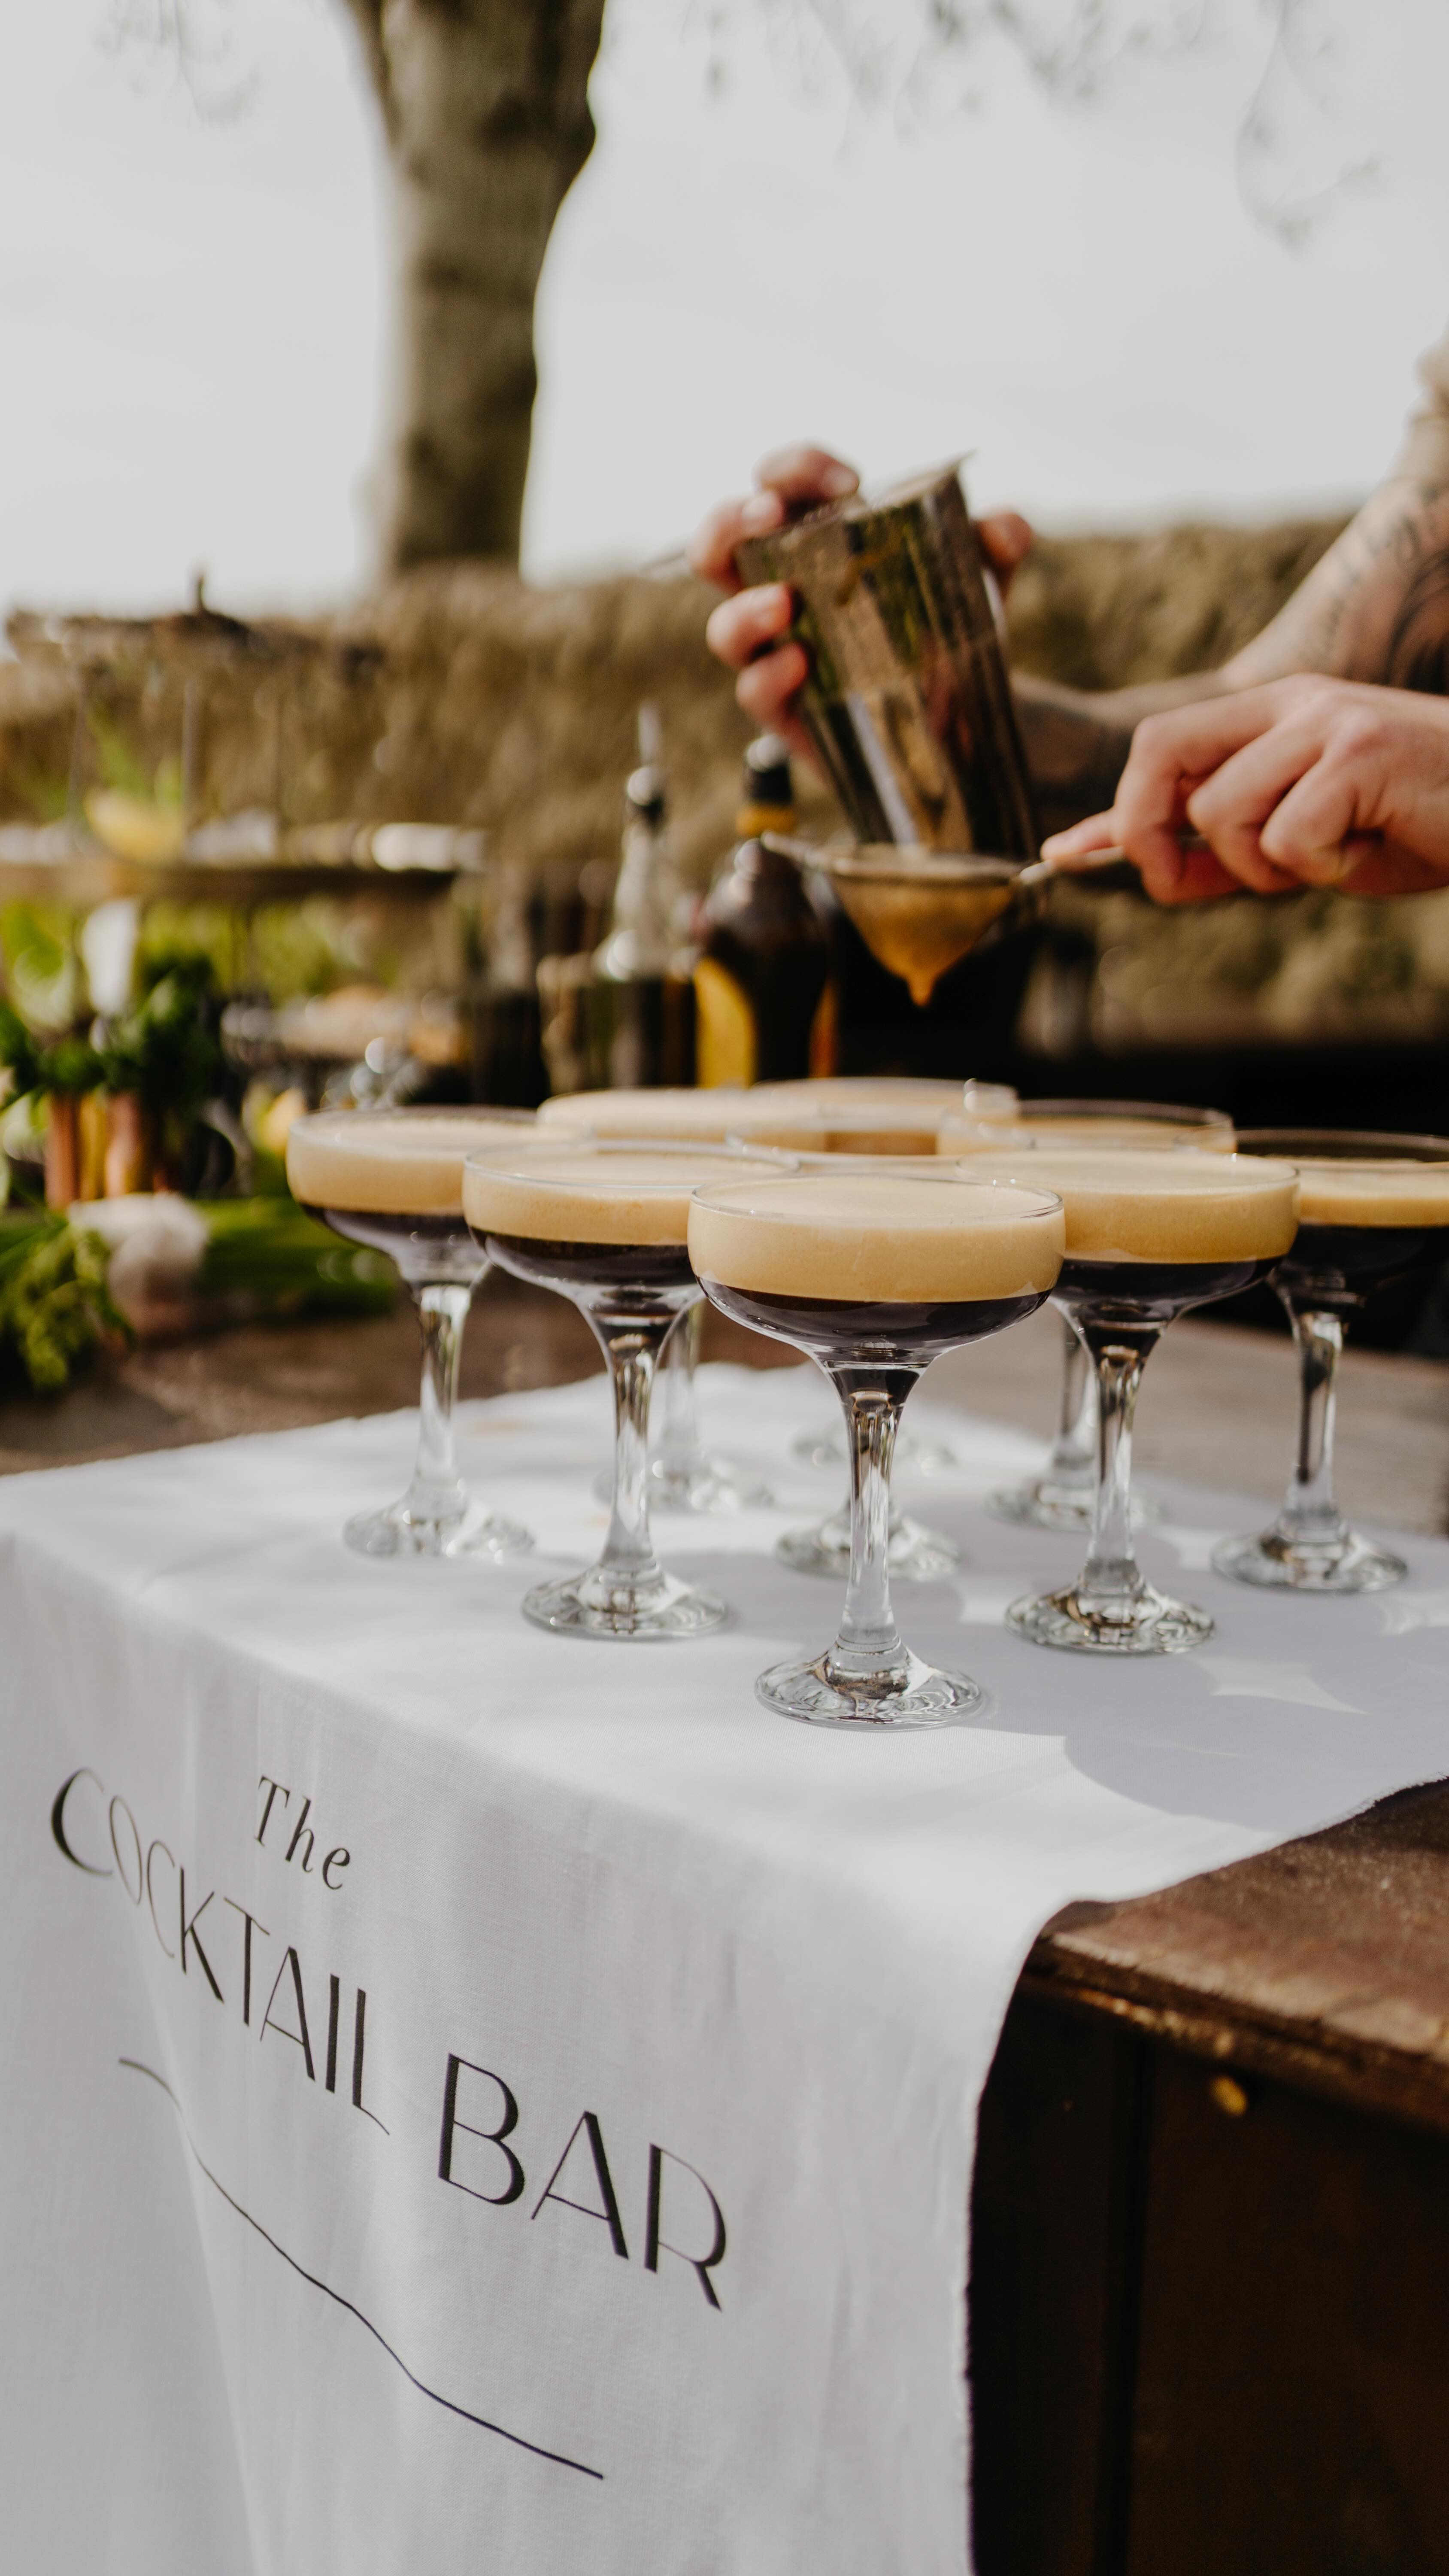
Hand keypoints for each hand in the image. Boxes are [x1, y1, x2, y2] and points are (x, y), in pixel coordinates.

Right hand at [690, 445, 1032, 763]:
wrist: (964, 714)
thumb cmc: (949, 625)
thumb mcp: (980, 576)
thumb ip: (997, 542)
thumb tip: (1003, 528)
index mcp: (811, 540)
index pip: (780, 484)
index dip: (798, 469)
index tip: (851, 482)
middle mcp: (778, 589)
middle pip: (718, 544)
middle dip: (732, 520)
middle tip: (770, 516)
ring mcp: (775, 653)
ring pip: (723, 626)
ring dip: (743, 608)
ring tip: (784, 604)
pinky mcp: (785, 710)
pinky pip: (754, 690)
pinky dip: (770, 675)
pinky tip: (801, 664)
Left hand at [1039, 676, 1448, 903]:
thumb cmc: (1414, 826)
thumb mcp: (1307, 842)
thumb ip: (1227, 849)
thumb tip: (1141, 866)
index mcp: (1275, 715)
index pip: (1164, 748)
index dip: (1112, 810)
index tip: (1061, 853)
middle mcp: (1294, 705)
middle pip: (1161, 753)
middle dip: (1146, 830)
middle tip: (1185, 882)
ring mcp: (1327, 723)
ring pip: (1224, 814)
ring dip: (1263, 867)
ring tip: (1329, 859)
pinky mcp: (1361, 754)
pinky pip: (1289, 838)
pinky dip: (1321, 869)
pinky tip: (1367, 851)